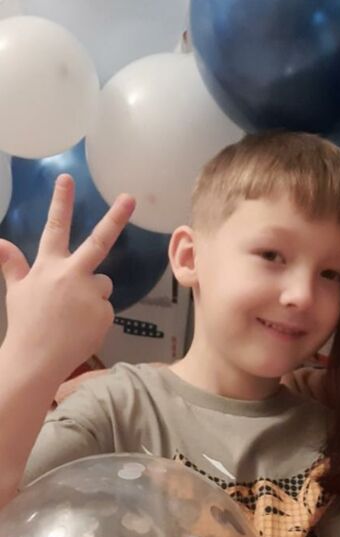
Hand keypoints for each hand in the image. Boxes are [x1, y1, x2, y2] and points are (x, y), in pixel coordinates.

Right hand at [0, 174, 134, 384]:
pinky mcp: (105, 312)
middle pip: (99, 241)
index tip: (67, 178)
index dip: (61, 202)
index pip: (55, 227)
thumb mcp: (16, 291)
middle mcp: (72, 274)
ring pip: (102, 284)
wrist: (37, 359)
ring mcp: (90, 293)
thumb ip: (13, 265)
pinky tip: (81, 329)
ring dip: (94, 295)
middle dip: (116, 217)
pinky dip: (97, 317)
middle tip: (130, 198)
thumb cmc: (26, 324)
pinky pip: (106, 309)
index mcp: (49, 266)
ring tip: (73, 316)